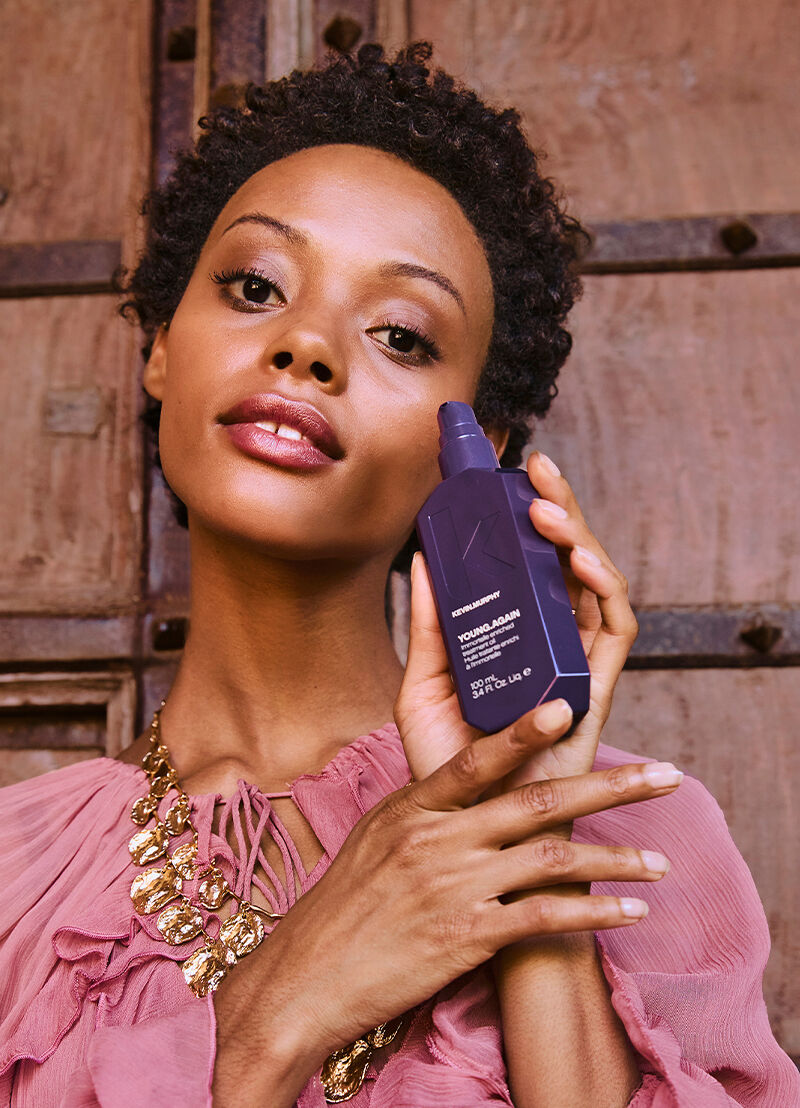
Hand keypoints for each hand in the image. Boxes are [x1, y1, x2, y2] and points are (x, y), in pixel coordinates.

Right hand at [220, 717, 679, 1087]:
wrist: (308, 975)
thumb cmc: (344, 902)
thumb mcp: (377, 834)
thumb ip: (424, 803)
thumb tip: (468, 774)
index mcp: (412, 807)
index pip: (475, 758)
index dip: (523, 730)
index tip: (568, 708)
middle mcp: (437, 841)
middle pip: (535, 802)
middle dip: (609, 786)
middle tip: (664, 775)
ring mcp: (454, 888)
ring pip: (551, 859)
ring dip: (615, 858)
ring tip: (660, 861)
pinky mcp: (466, 937)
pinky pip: (543, 918)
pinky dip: (593, 914)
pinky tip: (629, 912)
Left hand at [396, 450, 637, 790]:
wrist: (467, 835)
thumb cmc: (448, 766)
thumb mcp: (424, 685)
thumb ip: (429, 628)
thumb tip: (422, 561)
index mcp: (513, 636)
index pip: (528, 565)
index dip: (520, 517)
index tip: (499, 473)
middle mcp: (549, 643)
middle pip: (565, 562)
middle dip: (557, 508)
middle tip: (534, 467)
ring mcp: (574, 664)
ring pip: (595, 585)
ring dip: (579, 537)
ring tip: (546, 508)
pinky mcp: (594, 691)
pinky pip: (614, 632)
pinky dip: (605, 590)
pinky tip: (579, 561)